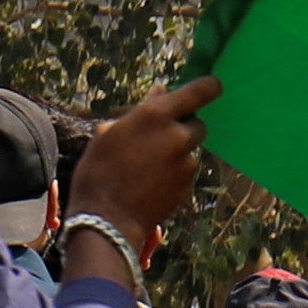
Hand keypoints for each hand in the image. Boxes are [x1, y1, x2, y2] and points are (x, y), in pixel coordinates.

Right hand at [65, 77, 224, 248]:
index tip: (210, 87)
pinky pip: (186, 172)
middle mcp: (178, 135)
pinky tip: (152, 183)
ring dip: (178, 153)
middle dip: (183, 128)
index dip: (208, 87)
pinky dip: (175, 174)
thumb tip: (161, 92)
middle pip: (198, 123)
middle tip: (159, 139)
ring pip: (191, 149)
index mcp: (156, 115)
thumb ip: (141, 110)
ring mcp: (186, 162)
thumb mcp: (108, 133)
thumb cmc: (98, 171)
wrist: (106, 220)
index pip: (201, 91)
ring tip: (148, 167)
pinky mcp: (189, 184)